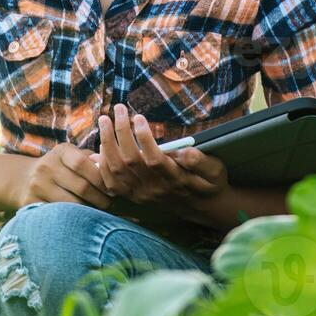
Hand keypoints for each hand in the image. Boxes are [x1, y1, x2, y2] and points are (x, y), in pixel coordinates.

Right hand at [8, 141, 111, 211]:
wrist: (24, 179)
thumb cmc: (60, 168)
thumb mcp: (73, 157)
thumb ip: (93, 160)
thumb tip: (114, 169)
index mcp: (61, 152)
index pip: (82, 163)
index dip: (100, 178)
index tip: (113, 190)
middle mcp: (47, 166)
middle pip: (81, 186)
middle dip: (101, 199)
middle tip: (112, 207)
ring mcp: (38, 185)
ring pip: (72, 204)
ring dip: (90, 212)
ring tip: (102, 215)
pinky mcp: (32, 203)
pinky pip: (59, 215)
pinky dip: (74, 219)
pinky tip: (84, 221)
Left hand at [91, 103, 227, 207]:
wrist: (200, 206)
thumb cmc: (207, 182)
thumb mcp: (214, 171)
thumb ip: (200, 161)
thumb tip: (186, 151)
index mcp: (175, 179)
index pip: (155, 160)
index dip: (144, 138)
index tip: (139, 117)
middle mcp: (155, 189)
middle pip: (130, 161)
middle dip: (121, 132)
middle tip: (118, 109)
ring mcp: (142, 194)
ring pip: (117, 171)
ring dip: (107, 144)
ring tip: (105, 121)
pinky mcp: (133, 196)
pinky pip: (111, 183)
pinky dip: (103, 164)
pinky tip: (101, 145)